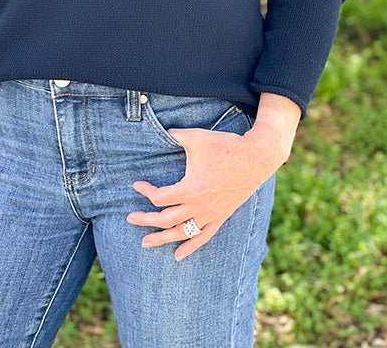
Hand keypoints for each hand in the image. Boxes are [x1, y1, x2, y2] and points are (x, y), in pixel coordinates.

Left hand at [126, 122, 288, 261]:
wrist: (256, 157)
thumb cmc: (225, 146)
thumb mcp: (195, 137)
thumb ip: (174, 135)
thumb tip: (161, 131)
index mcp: (191, 189)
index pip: (160, 197)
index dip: (146, 191)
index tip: (137, 184)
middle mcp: (199, 206)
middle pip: (166, 219)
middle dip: (146, 220)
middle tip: (130, 219)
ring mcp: (211, 214)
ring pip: (182, 233)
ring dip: (162, 239)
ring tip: (145, 243)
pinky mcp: (221, 216)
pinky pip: (203, 237)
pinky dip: (189, 247)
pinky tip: (178, 255)